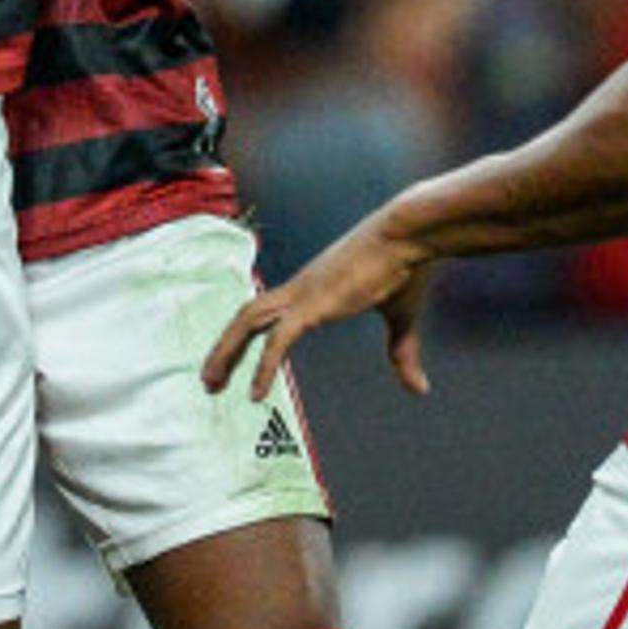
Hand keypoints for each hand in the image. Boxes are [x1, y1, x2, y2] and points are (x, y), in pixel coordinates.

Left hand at [202, 207, 439, 402]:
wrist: (407, 234)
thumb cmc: (406, 266)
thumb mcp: (400, 317)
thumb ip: (402, 353)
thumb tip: (419, 390)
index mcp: (312, 288)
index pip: (266, 312)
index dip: (246, 337)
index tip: (234, 362)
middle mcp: (299, 289)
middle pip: (247, 316)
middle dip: (224, 348)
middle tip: (209, 381)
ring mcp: (302, 294)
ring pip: (248, 322)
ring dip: (225, 353)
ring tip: (211, 385)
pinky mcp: (313, 304)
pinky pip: (277, 340)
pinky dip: (262, 366)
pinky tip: (255, 394)